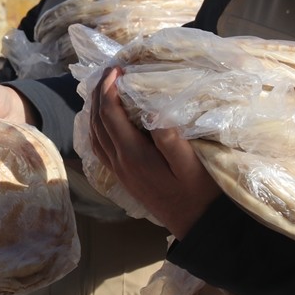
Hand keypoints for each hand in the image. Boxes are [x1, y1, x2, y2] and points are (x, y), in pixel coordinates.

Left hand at [90, 67, 219, 237]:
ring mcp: (119, 171)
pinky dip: (97, 128)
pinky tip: (104, 120)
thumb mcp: (191, 165)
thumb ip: (171, 141)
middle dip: (99, 93)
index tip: (117, 69)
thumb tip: (153, 113)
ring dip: (95, 109)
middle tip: (109, 71)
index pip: (110, 115)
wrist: (196, 226)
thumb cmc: (199, 193)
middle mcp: (120, 162)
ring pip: (95, 135)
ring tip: (104, 88)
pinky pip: (100, 148)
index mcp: (134, 155)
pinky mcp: (123, 177)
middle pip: (97, 122)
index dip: (109, 89)